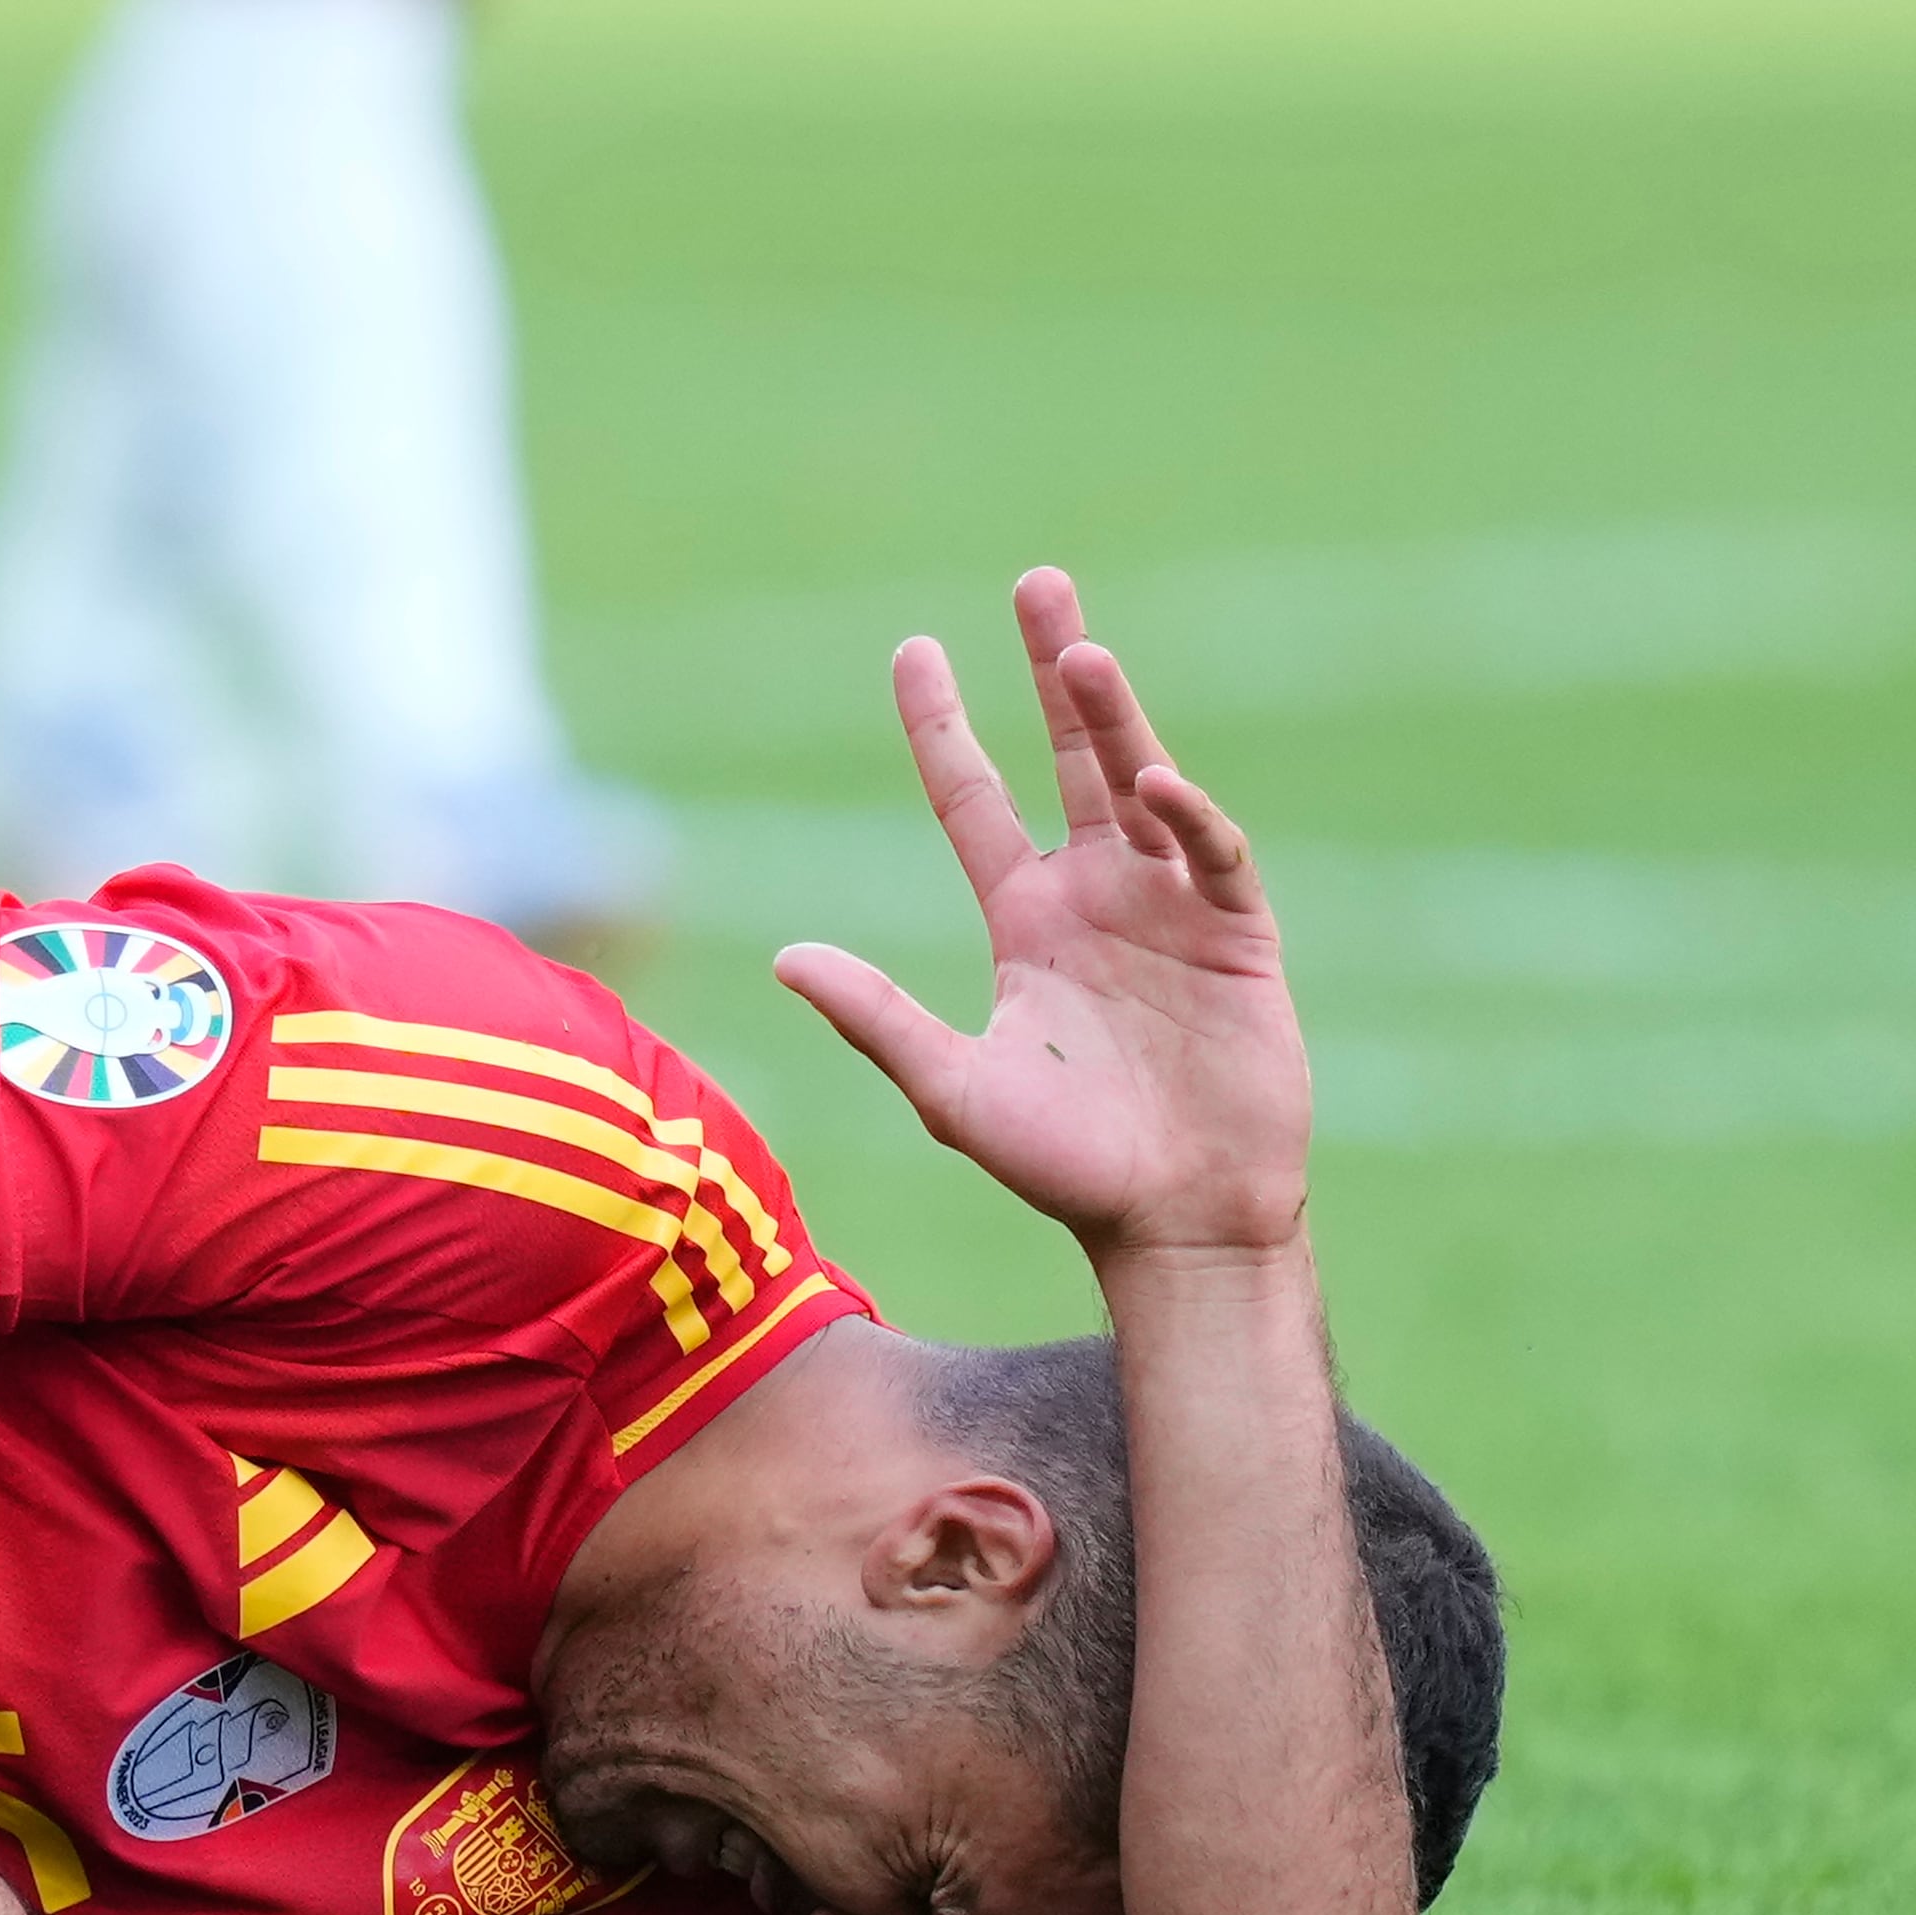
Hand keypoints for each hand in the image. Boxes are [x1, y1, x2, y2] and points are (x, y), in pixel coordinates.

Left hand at [774, 567, 1310, 1260]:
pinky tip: (1154, 783)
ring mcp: (1171, 907)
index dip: (944, 728)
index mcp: (1025, 922)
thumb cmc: (1063, 1165)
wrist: (1175, 1220)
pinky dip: (1186, 818)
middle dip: (1054, 673)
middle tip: (1035, 583)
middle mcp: (1097, 896)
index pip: (973, 801)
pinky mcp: (1238, 935)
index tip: (913, 649)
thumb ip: (876, 1018)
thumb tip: (787, 959)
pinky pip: (1210, 854)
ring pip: (1141, 782)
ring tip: (1078, 650)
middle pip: (1070, 757)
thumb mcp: (951, 1086)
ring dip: (1114, 717)